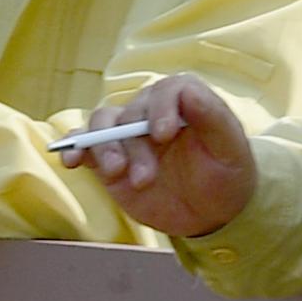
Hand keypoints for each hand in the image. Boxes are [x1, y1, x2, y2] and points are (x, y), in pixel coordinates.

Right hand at [75, 77, 255, 239]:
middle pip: (131, 113)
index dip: (160, 109)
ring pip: (102, 124)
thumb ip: (212, 116)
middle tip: (147, 178)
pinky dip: (74, 148)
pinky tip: (72, 161)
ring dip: (104, 147)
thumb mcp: (230, 147)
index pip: (166, 90)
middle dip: (135, 146)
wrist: (211, 210)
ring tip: (117, 173)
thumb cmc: (225, 173)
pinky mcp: (108, 157)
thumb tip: (188, 91)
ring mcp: (126, 133)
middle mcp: (149, 110)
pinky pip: (84, 144)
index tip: (164, 135)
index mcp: (182, 100)